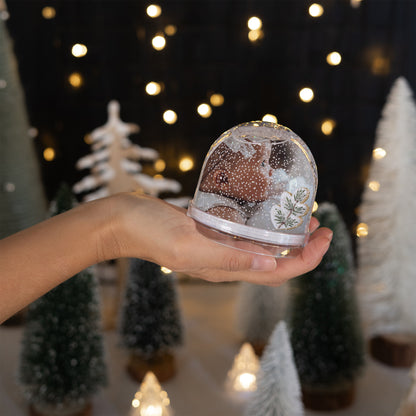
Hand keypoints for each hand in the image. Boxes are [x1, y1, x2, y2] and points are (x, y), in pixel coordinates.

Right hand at [108, 193, 332, 285]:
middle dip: (304, 248)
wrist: (125, 221)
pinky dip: (263, 226)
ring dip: (286, 237)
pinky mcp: (210, 232)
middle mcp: (225, 262)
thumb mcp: (189, 244)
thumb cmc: (151, 232)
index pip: (277, 273)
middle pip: (275, 263)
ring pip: (262, 249)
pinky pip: (245, 234)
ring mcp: (218, 248)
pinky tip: (267, 211)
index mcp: (223, 269)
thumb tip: (270, 265)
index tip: (325, 238)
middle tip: (320, 225)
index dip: (306, 259)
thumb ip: (227, 257)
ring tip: (302, 217)